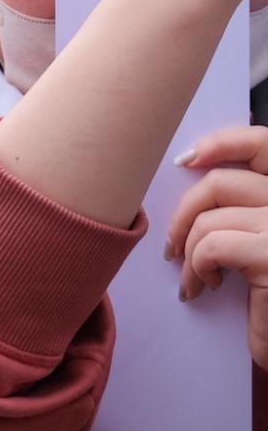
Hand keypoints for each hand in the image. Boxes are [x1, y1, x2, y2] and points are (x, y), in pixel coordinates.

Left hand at [169, 126, 267, 369]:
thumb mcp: (267, 241)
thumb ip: (249, 209)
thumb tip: (195, 178)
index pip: (264, 145)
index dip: (223, 142)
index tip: (186, 159)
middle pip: (220, 183)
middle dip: (183, 214)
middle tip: (172, 246)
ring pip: (209, 220)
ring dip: (188, 253)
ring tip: (194, 279)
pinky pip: (210, 247)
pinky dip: (196, 270)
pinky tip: (205, 287)